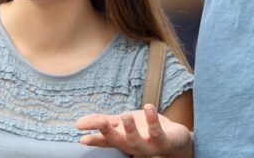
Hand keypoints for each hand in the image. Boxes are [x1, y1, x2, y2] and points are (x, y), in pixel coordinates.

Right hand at [76, 104, 192, 157]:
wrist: (176, 140)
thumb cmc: (146, 131)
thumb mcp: (123, 125)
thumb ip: (103, 123)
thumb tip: (77, 123)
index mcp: (122, 140)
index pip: (106, 140)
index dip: (95, 139)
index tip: (82, 137)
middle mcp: (132, 145)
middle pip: (118, 141)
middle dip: (108, 132)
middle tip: (100, 121)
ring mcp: (148, 145)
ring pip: (136, 140)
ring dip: (130, 128)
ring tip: (125, 115)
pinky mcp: (163, 140)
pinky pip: (157, 131)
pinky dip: (152, 119)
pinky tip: (148, 106)